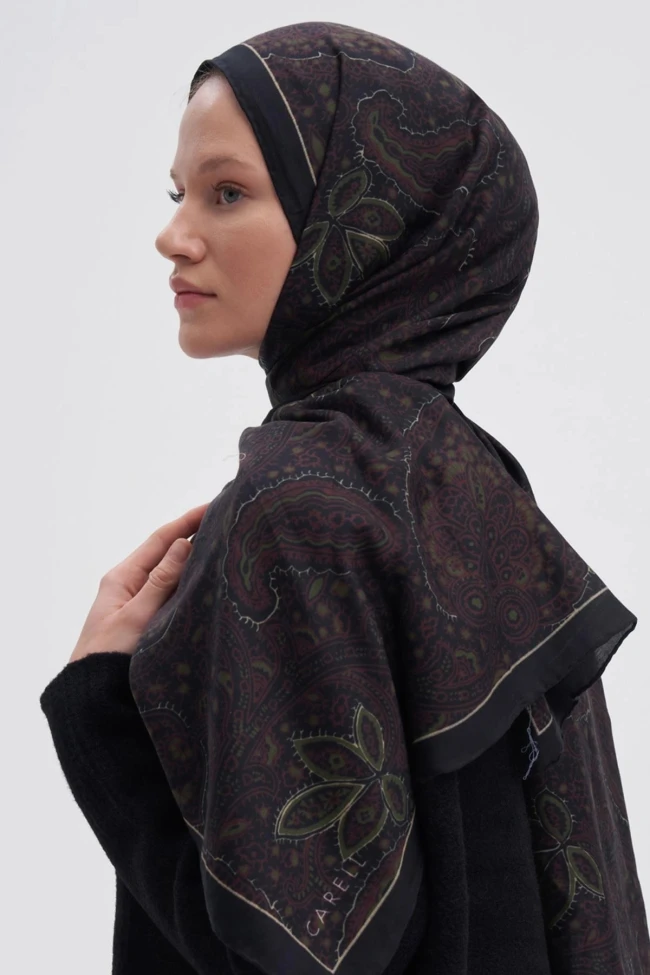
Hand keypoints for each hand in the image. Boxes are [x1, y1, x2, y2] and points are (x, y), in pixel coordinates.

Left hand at [68, 502, 210, 663]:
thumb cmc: (108, 656)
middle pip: (168, 554)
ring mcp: (142, 603)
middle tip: (226, 522)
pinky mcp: (151, 621)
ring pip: (174, 575)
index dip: (187, 521)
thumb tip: (184, 544)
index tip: (212, 506)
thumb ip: (161, 582)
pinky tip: (211, 582)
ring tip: (225, 546)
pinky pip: (175, 595)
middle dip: (195, 536)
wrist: (92, 697)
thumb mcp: (136, 616)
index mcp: (123, 577)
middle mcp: (132, 585)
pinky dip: (193, 584)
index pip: (160, 540)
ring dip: (196, 561)